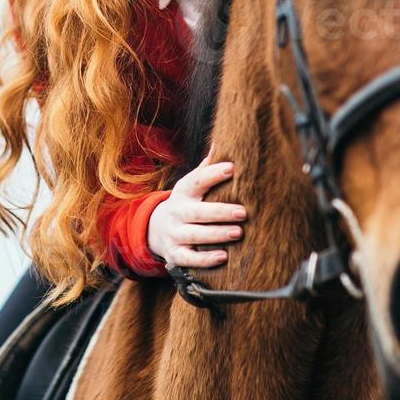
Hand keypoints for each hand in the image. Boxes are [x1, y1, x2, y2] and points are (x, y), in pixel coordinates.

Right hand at [147, 143, 247, 268]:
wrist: (156, 229)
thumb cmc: (186, 203)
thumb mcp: (191, 184)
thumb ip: (207, 167)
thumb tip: (225, 139)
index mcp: (184, 192)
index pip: (197, 180)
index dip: (213, 174)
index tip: (232, 169)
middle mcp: (177, 212)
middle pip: (197, 212)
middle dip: (220, 212)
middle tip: (243, 212)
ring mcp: (174, 234)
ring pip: (194, 235)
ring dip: (216, 235)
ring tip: (238, 232)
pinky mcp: (175, 254)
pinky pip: (189, 259)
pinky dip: (205, 259)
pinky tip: (224, 256)